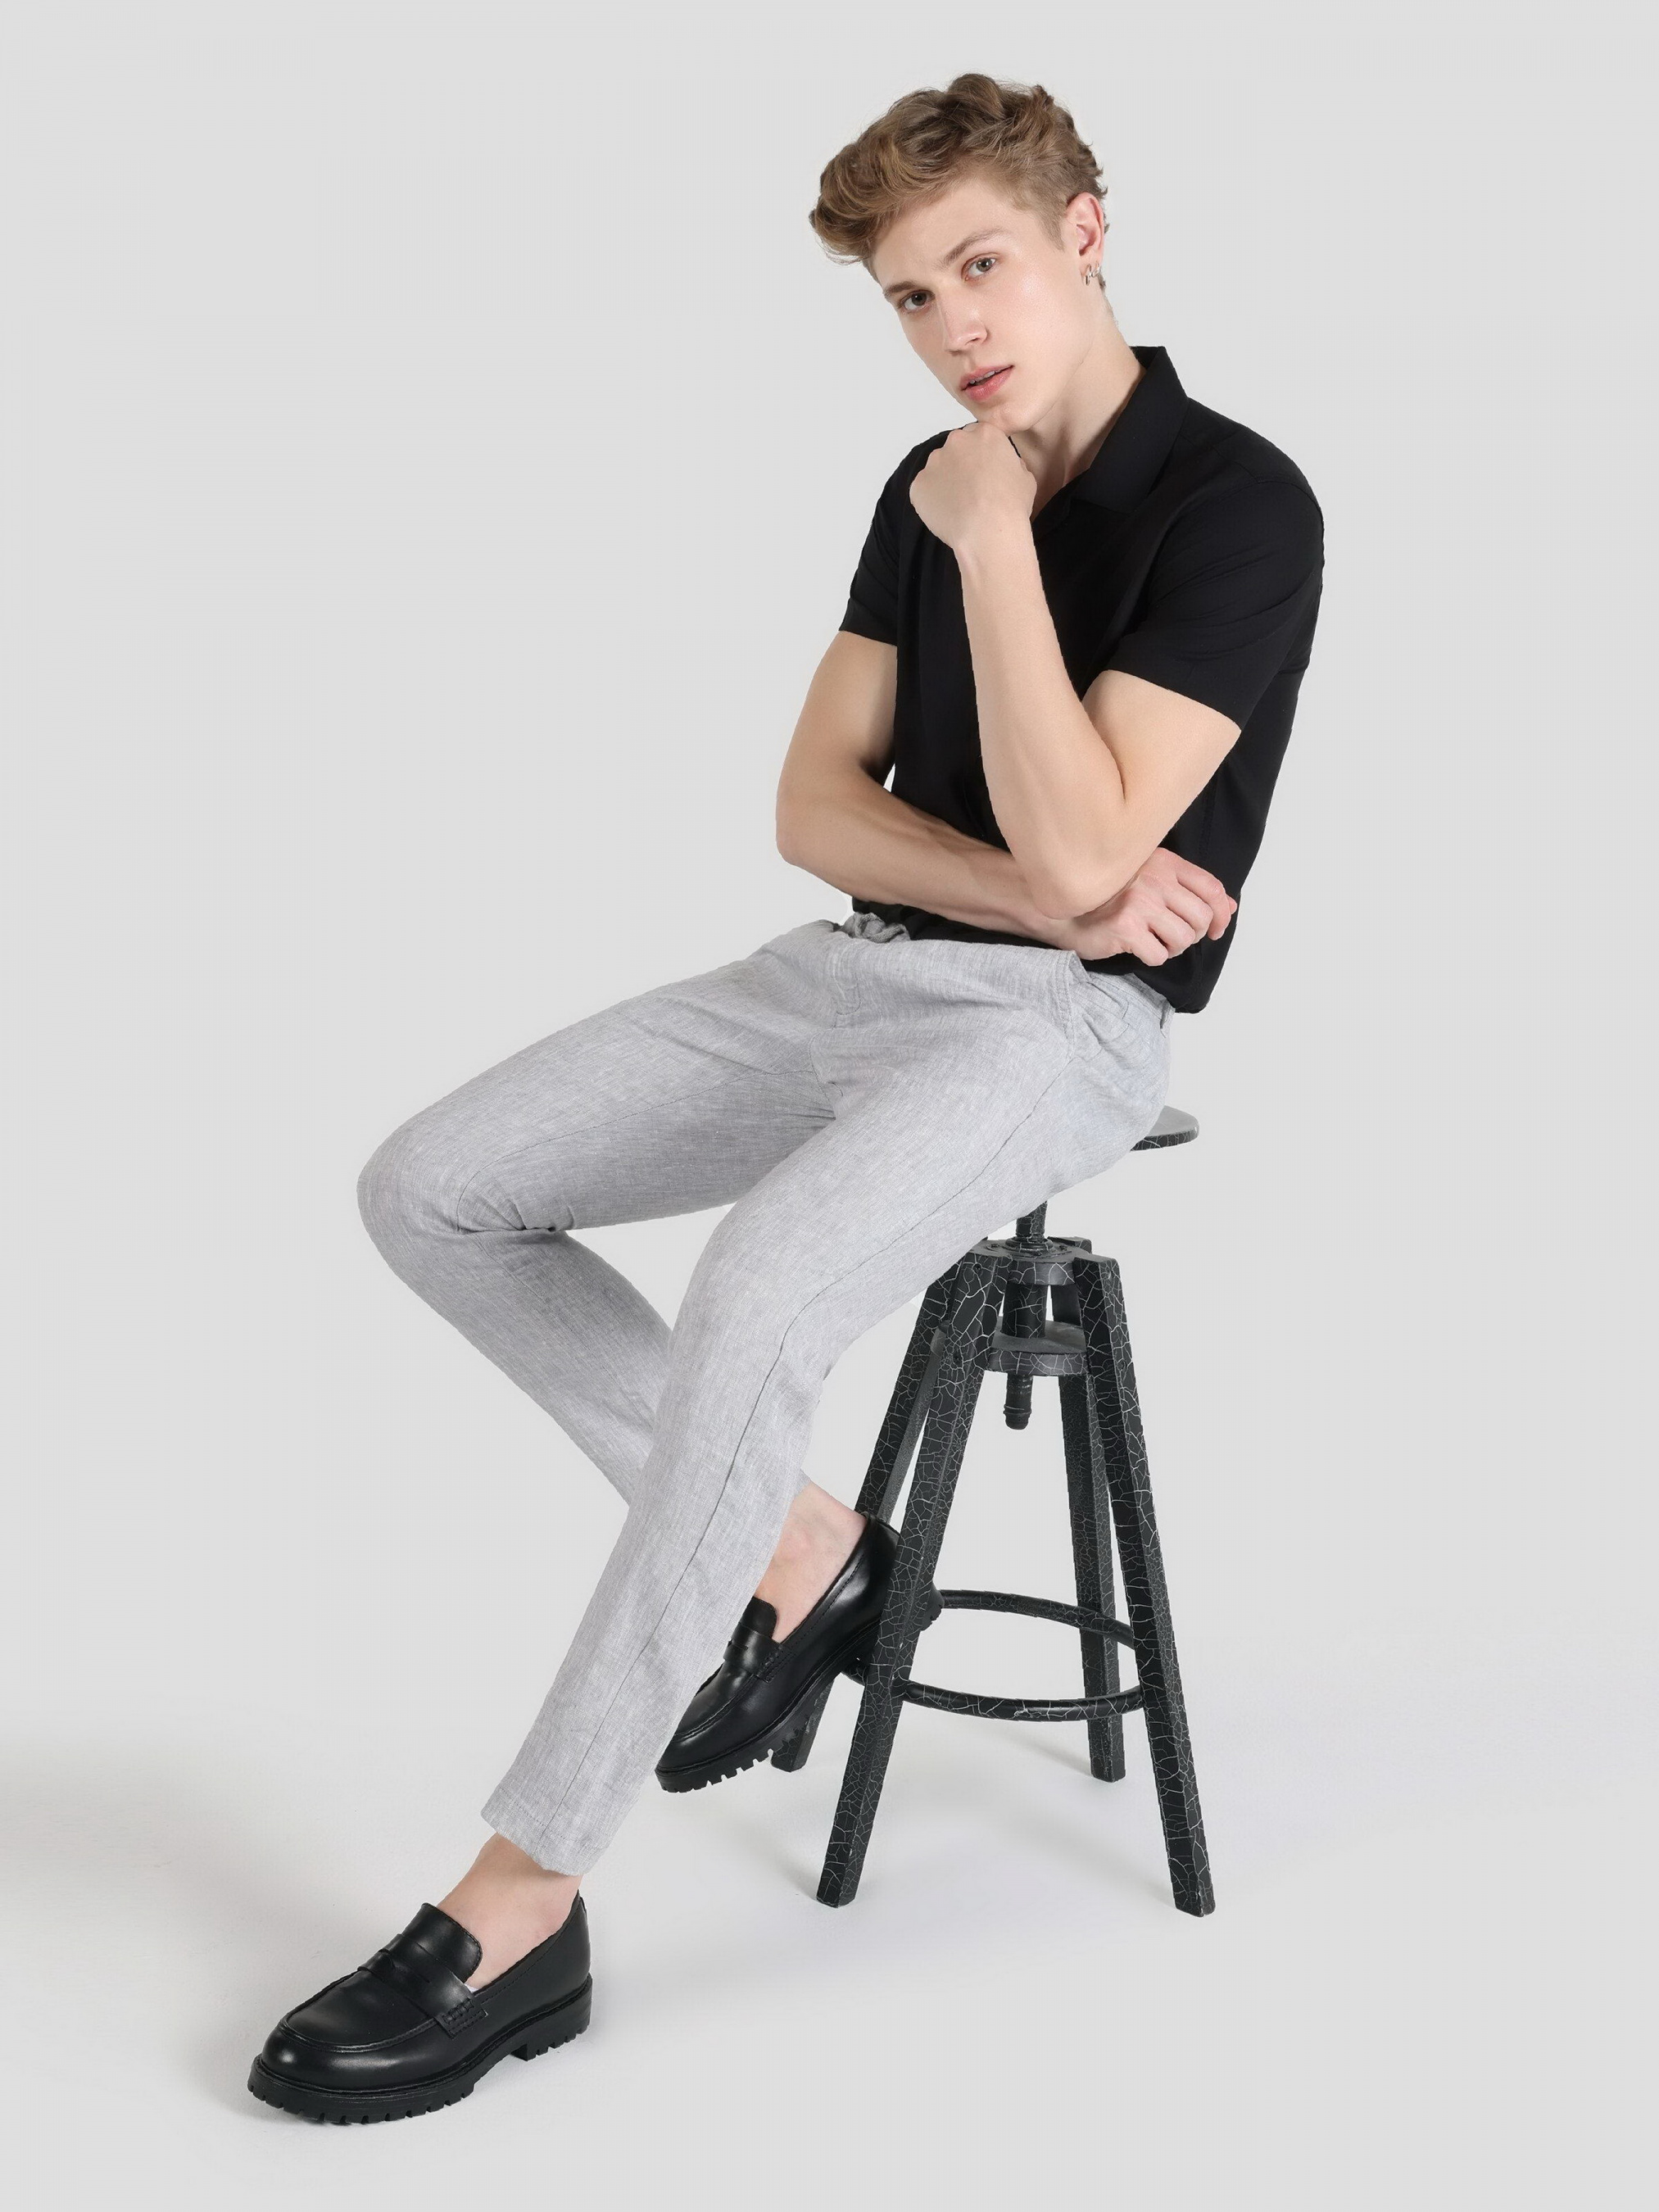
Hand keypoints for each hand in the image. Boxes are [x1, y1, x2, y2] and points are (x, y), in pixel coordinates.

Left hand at [908, 423, 1036, 550]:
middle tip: (971, 490)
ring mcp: (934, 462)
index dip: (981, 456)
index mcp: (985, 434)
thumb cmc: (1010, 506)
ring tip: (959, 506)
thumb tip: (1004, 467)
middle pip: (956, 449)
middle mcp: (957, 441)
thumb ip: (1011, 463)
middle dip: (962, 465)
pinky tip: (947, 515)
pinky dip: (932, 500)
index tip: (984, 472)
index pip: (979, 436)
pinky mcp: (919, 484)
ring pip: (938, 469)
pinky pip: (924, 490)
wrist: (987, 531)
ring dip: (946, 481)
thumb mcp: (1025, 477)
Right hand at [1051, 848, 1236, 964]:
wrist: (1061, 908)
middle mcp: (1154, 878)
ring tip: (1154, 942)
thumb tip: (1229, 907)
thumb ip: (1189, 891)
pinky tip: (1138, 947)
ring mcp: (1140, 902)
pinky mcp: (1126, 927)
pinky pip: (1159, 955)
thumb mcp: (1152, 882)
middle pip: (1201, 918)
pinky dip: (1152, 958)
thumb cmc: (1107, 898)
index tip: (1215, 930)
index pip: (1212, 888)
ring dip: (1173, 948)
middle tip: (1172, 937)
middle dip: (1192, 935)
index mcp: (1164, 862)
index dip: (1221, 914)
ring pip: (1184, 939)